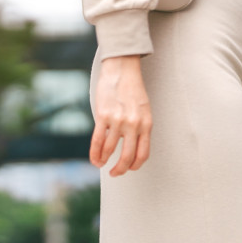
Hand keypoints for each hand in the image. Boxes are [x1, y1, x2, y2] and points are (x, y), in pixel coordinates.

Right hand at [90, 55, 151, 176]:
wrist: (122, 69)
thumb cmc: (132, 89)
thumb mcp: (143, 110)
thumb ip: (140, 127)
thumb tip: (131, 147)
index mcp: (146, 124)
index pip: (143, 154)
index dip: (135, 165)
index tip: (129, 168)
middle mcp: (134, 124)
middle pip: (127, 157)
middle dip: (120, 169)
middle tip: (115, 173)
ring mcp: (118, 120)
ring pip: (110, 150)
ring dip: (104, 161)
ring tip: (101, 164)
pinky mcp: (103, 115)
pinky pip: (98, 141)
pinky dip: (95, 154)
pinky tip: (95, 159)